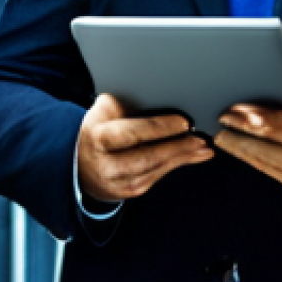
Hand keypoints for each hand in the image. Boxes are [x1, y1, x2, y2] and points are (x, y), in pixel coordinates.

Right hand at [78, 93, 214, 202]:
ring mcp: (118, 182)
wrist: (78, 165)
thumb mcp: (103, 112)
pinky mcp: (129, 191)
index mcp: (98, 138)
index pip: (132, 133)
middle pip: (147, 156)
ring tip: (204, 147)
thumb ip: (125, 102)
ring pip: (155, 169)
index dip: (160, 128)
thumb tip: (158, 89)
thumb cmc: (97, 129)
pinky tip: (192, 156)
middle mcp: (107, 164)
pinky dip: (176, 164)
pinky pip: (157, 176)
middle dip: (178, 147)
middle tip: (201, 138)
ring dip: (183, 157)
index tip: (184, 122)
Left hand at [213, 65, 281, 203]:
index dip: (258, 121)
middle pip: (272, 148)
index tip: (233, 112)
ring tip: (221, 135)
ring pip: (268, 163)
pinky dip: (254, 159)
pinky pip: (272, 173)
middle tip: (219, 122)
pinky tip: (239, 148)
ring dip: (241, 149)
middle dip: (241, 135)